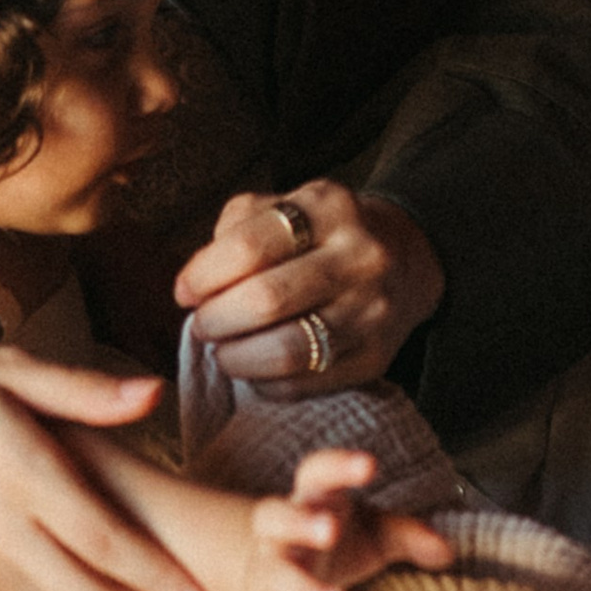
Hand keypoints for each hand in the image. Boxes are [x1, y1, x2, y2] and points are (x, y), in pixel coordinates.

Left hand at [174, 182, 444, 392]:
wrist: (405, 260)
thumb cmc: (319, 235)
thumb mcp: (282, 207)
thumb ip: (233, 231)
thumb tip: (193, 286)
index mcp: (328, 207)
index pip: (249, 246)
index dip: (203, 276)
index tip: (184, 291)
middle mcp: (360, 256)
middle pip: (266, 300)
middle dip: (215, 320)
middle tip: (203, 324)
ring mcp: (373, 311)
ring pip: (285, 350)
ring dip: (235, 358)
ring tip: (223, 349)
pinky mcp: (375, 358)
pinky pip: (303, 384)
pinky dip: (264, 382)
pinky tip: (256, 366)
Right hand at [226, 446, 456, 590]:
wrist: (274, 577)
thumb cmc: (337, 546)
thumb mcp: (374, 534)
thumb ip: (409, 535)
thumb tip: (447, 550)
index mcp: (312, 501)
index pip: (318, 472)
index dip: (340, 466)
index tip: (371, 465)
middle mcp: (280, 531)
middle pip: (277, 516)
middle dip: (301, 522)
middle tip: (330, 531)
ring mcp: (265, 569)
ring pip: (274, 573)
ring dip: (304, 589)